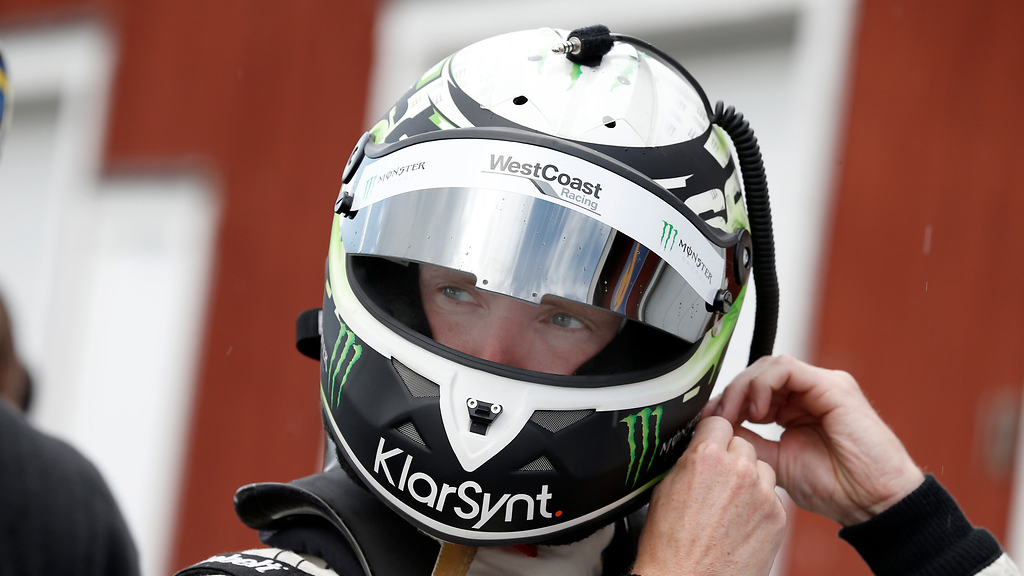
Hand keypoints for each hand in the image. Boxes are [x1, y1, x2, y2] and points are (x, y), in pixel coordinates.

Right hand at [632, 416, 785, 575]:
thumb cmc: (670, 543)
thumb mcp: (665, 487)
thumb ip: (688, 459)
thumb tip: (697, 447)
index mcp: (706, 457)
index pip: (719, 423)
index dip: (712, 436)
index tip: (710, 445)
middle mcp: (738, 470)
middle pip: (743, 444)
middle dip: (731, 458)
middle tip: (717, 482)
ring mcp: (761, 494)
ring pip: (761, 469)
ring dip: (749, 479)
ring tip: (728, 505)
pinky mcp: (777, 517)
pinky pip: (772, 497)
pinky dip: (759, 505)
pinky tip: (739, 523)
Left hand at [705, 354, 924, 525]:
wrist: (874, 503)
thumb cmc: (838, 488)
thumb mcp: (777, 464)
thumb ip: (750, 442)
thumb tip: (717, 430)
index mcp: (795, 410)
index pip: (752, 390)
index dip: (727, 402)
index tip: (708, 422)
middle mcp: (808, 394)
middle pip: (757, 374)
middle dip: (730, 394)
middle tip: (716, 419)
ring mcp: (821, 387)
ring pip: (768, 366)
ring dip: (743, 387)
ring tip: (736, 416)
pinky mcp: (832, 386)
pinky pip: (786, 368)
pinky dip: (763, 384)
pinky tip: (758, 411)